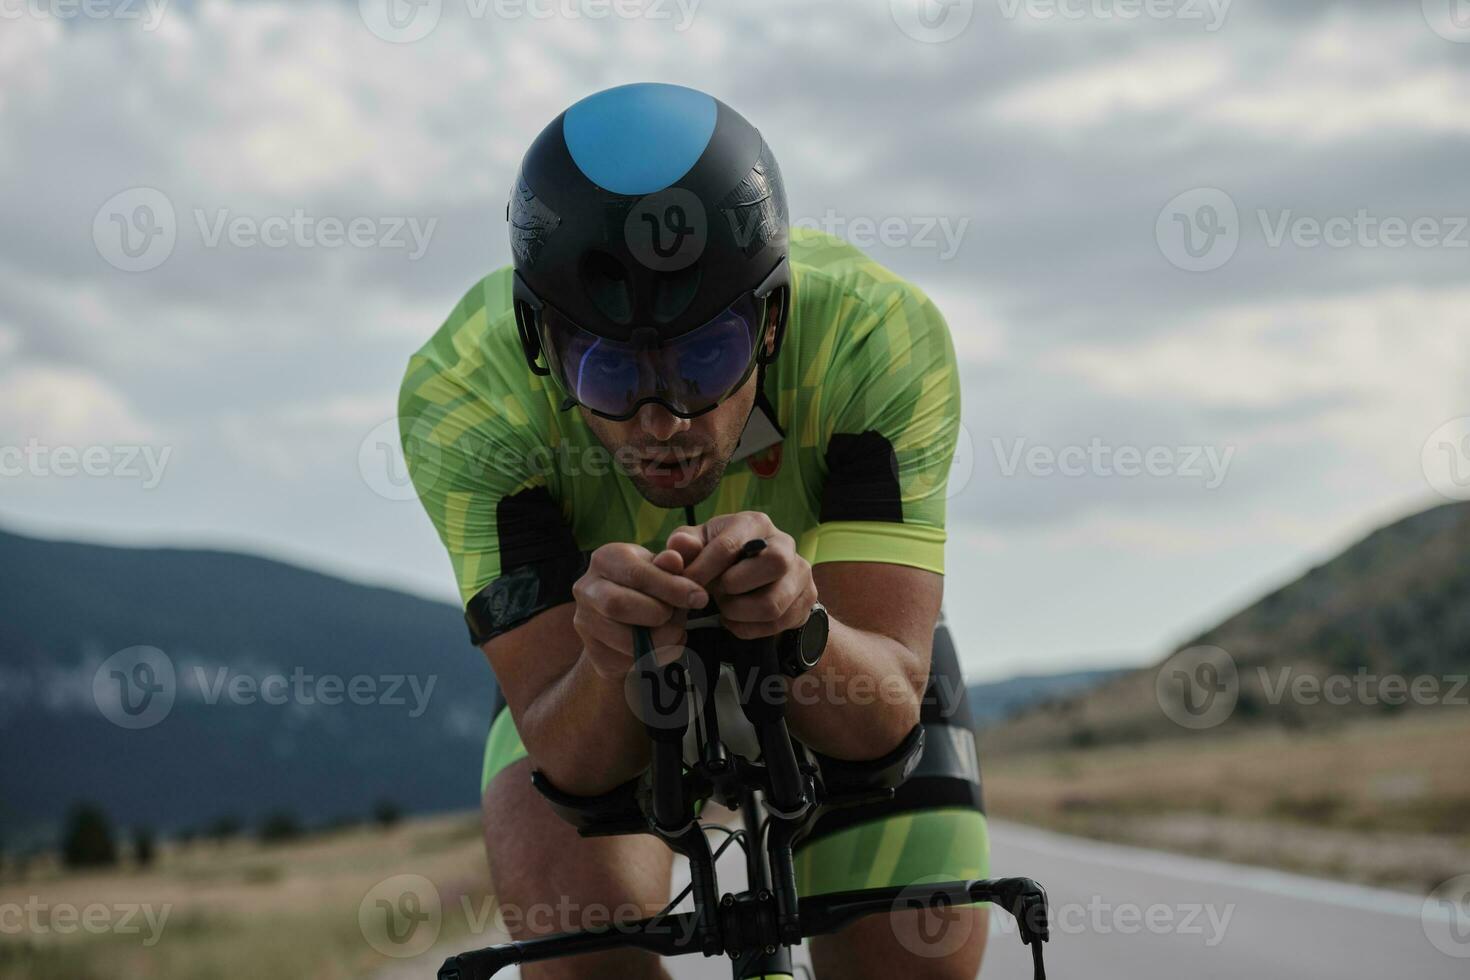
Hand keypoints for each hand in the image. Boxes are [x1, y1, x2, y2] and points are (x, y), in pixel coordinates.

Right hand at [571, 543, 709, 678]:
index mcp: (605, 559)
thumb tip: (674, 559)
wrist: (627, 619)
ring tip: (676, 629)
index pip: (634, 573)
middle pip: (619, 605)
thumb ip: (674, 561)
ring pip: (624, 638)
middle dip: (659, 613)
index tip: (699, 597)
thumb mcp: (663, 567)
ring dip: (662, 638)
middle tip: (680, 615)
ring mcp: (586, 622)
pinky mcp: (595, 652)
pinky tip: (664, 644)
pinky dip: (658, 655)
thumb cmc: (649, 585)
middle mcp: (587, 589)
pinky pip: (630, 660)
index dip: (671, 587)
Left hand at [666, 512, 816, 640]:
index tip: (686, 586)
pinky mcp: (807, 598)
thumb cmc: (720, 557)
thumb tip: (676, 549)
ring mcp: (800, 571)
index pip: (730, 545)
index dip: (702, 570)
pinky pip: (777, 624)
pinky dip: (749, 628)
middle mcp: (784, 543)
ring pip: (773, 603)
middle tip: (716, 593)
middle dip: (734, 587)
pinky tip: (736, 620)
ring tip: (726, 606)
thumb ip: (683, 546)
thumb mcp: (698, 546)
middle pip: (773, 563)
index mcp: (755, 523)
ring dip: (739, 612)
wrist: (754, 578)